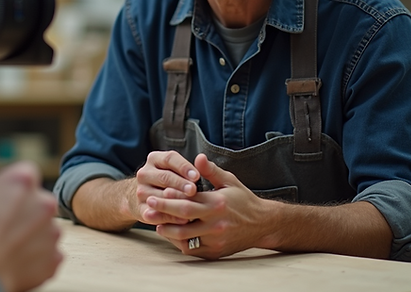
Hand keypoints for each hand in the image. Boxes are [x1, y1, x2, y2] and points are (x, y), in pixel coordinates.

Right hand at [0, 161, 62, 291]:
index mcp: (22, 179)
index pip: (22, 174)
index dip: (8, 188)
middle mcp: (43, 203)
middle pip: (36, 203)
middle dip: (21, 213)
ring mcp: (51, 233)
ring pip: (43, 231)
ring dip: (28, 237)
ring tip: (2, 248)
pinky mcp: (52, 261)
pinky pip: (45, 258)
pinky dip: (33, 262)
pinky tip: (11, 264)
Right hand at [133, 151, 200, 225]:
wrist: (142, 197)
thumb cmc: (167, 181)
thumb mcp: (176, 169)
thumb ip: (190, 167)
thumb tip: (202, 160)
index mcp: (155, 159)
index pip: (170, 159)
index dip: (184, 167)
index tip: (196, 176)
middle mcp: (145, 174)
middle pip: (164, 177)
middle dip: (180, 184)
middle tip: (193, 190)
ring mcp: (141, 191)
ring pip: (159, 196)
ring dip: (175, 203)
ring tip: (191, 207)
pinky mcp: (140, 209)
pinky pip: (155, 214)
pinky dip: (169, 218)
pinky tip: (182, 220)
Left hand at [148, 153, 269, 258]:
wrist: (263, 225)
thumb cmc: (243, 200)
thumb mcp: (230, 181)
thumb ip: (211, 171)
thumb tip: (198, 157)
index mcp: (218, 203)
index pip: (189, 200)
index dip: (171, 198)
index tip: (156, 195)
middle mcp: (216, 222)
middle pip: (184, 219)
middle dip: (164, 213)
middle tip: (148, 209)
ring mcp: (215, 239)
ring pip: (186, 238)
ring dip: (169, 232)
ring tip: (157, 225)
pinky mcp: (215, 252)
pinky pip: (193, 249)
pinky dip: (181, 243)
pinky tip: (172, 235)